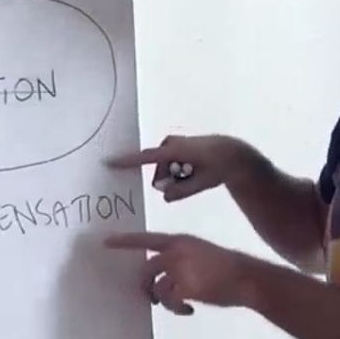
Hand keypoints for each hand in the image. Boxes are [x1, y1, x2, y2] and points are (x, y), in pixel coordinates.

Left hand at [103, 231, 260, 315]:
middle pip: (147, 269)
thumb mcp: (200, 253)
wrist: (246, 277)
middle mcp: (176, 252)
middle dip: (145, 286)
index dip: (126, 241)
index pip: (147, 239)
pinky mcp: (184, 287)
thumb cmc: (226, 267)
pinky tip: (189, 310)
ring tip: (180, 305)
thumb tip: (163, 279)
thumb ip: (180, 259)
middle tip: (152, 299)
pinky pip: (170, 302)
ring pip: (158, 288)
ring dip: (165, 301)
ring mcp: (179, 269)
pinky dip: (177, 309)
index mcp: (180, 241)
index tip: (105, 242)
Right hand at [104, 134, 256, 201]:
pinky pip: (169, 164)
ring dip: (175, 175)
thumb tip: (163, 194)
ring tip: (195, 175)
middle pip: (158, 168)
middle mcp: (170, 144)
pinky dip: (178, 171)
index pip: (145, 158)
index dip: (126, 161)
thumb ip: (180, 190)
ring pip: (164, 168)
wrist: (231, 152)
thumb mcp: (201, 183)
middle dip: (167, 178)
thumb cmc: (217, 167)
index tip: (108, 162)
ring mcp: (173, 144)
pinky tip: (194, 171)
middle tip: (189, 178)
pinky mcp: (177, 147)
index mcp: (174, 151)